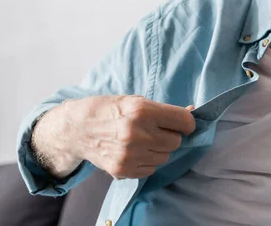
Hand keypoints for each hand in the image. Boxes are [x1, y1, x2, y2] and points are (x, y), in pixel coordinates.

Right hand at [63, 95, 194, 178]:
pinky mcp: (123, 170)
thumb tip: (193, 113)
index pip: (183, 122)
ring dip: (159, 149)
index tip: (184, 123)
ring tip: (142, 140)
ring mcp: (129, 154)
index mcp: (142, 111)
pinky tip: (134, 150)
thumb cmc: (109, 109)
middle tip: (157, 130)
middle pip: (175, 142)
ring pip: (165, 157)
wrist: (77, 128)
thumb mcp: (136, 101)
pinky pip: (151, 169)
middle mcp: (137, 134)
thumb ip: (165, 110)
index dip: (187, 123)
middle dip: (170, 136)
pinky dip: (147, 161)